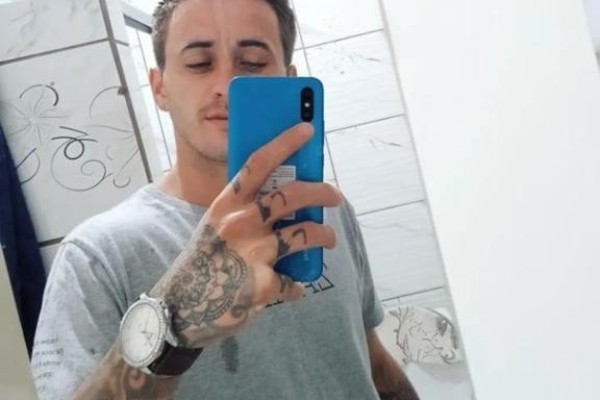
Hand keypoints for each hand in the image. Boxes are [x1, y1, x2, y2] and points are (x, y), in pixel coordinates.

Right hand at [149, 122, 341, 348]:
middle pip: (293, 195)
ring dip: (324, 235)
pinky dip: (297, 286)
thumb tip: (279, 200)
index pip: (258, 164)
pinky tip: (294, 288)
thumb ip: (241, 211)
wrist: (179, 308)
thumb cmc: (200, 263)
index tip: (307, 129)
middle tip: (334, 195)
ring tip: (328, 238)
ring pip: (306, 233)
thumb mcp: (213, 227)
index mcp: (226, 205)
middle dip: (322, 191)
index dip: (285, 143)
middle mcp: (241, 223)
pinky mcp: (264, 286)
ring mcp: (254, 254)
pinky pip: (294, 282)